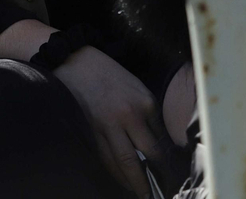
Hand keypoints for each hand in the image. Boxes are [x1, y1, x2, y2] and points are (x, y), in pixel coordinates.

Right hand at [55, 47, 168, 197]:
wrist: (73, 60)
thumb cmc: (107, 73)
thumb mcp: (136, 88)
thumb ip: (147, 113)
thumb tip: (158, 141)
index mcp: (145, 104)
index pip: (162, 139)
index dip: (168, 160)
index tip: (172, 174)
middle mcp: (129, 116)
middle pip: (149, 155)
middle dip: (157, 176)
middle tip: (162, 192)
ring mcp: (107, 124)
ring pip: (125, 162)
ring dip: (135, 182)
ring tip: (142, 194)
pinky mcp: (89, 128)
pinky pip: (104, 156)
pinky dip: (114, 172)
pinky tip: (120, 180)